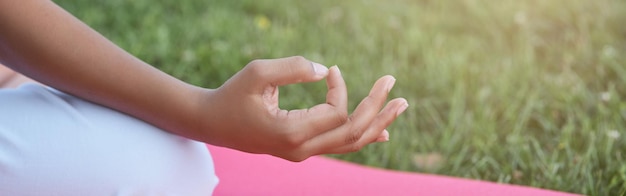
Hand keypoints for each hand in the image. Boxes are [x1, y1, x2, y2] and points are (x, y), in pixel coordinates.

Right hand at [199, 56, 407, 160]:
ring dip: (378, 123)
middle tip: (392, 81)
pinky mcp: (303, 150)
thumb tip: (326, 72)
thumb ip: (293, 68)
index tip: (332, 70)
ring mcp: (303, 154)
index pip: (336, 113)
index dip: (341, 89)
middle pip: (353, 132)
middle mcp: (301, 150)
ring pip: (351, 143)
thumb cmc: (232, 95)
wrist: (213, 123)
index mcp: (291, 134)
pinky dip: (363, 137)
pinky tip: (383, 133)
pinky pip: (340, 146)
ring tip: (401, 105)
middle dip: (377, 107)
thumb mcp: (257, 73)